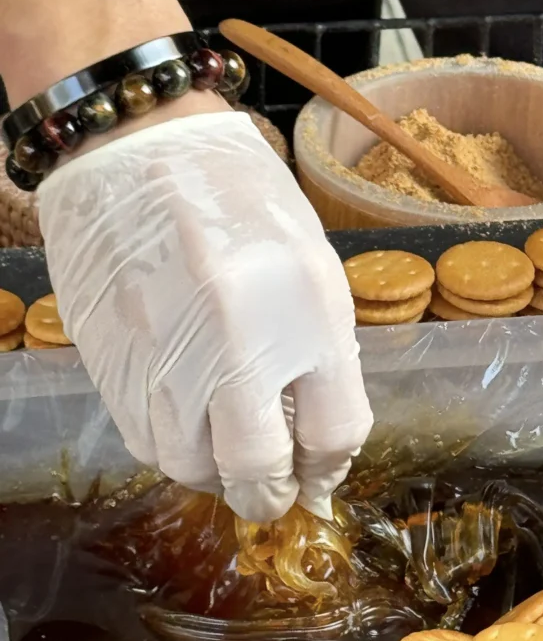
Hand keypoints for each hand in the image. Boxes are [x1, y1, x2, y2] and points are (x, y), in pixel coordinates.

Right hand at [37, 103, 372, 521]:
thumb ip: (319, 348)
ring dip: (216, 475)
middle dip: (270, 495)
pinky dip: (172, 447)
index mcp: (306, 304)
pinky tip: (185, 425)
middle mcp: (236, 337)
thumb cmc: (239, 193)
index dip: (330, 467)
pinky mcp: (111, 356)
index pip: (334, 430)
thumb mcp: (307, 260)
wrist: (136, 144)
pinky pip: (142, 437)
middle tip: (272, 495)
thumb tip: (316, 437)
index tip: (321, 476)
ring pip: (190, 464)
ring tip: (227, 457)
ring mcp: (166, 350)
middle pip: (257, 466)